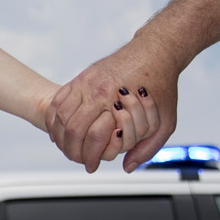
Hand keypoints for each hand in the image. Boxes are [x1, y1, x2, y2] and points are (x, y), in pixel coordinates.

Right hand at [47, 48, 180, 172]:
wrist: (156, 52)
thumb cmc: (162, 85)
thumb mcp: (165, 122)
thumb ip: (148, 148)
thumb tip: (127, 167)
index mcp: (114, 101)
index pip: (90, 137)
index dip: (87, 157)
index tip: (90, 166)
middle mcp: (95, 90)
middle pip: (70, 127)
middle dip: (70, 149)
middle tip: (76, 159)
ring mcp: (86, 81)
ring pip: (59, 114)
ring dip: (59, 135)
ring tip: (65, 147)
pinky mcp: (83, 76)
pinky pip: (59, 99)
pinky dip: (54, 117)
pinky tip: (59, 129)